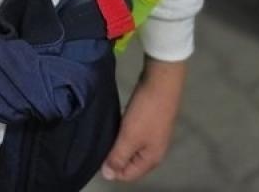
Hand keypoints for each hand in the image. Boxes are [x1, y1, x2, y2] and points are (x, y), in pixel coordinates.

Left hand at [102, 57, 185, 181]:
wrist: (161, 81)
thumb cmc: (146, 112)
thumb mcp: (129, 137)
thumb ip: (118, 157)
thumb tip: (108, 176)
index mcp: (151, 159)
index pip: (128, 176)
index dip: (111, 169)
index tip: (97, 156)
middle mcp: (154, 151)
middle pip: (130, 163)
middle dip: (115, 157)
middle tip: (99, 144)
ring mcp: (154, 137)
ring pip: (131, 148)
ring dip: (118, 144)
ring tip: (105, 134)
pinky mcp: (150, 123)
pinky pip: (134, 136)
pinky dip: (124, 133)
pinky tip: (115, 125)